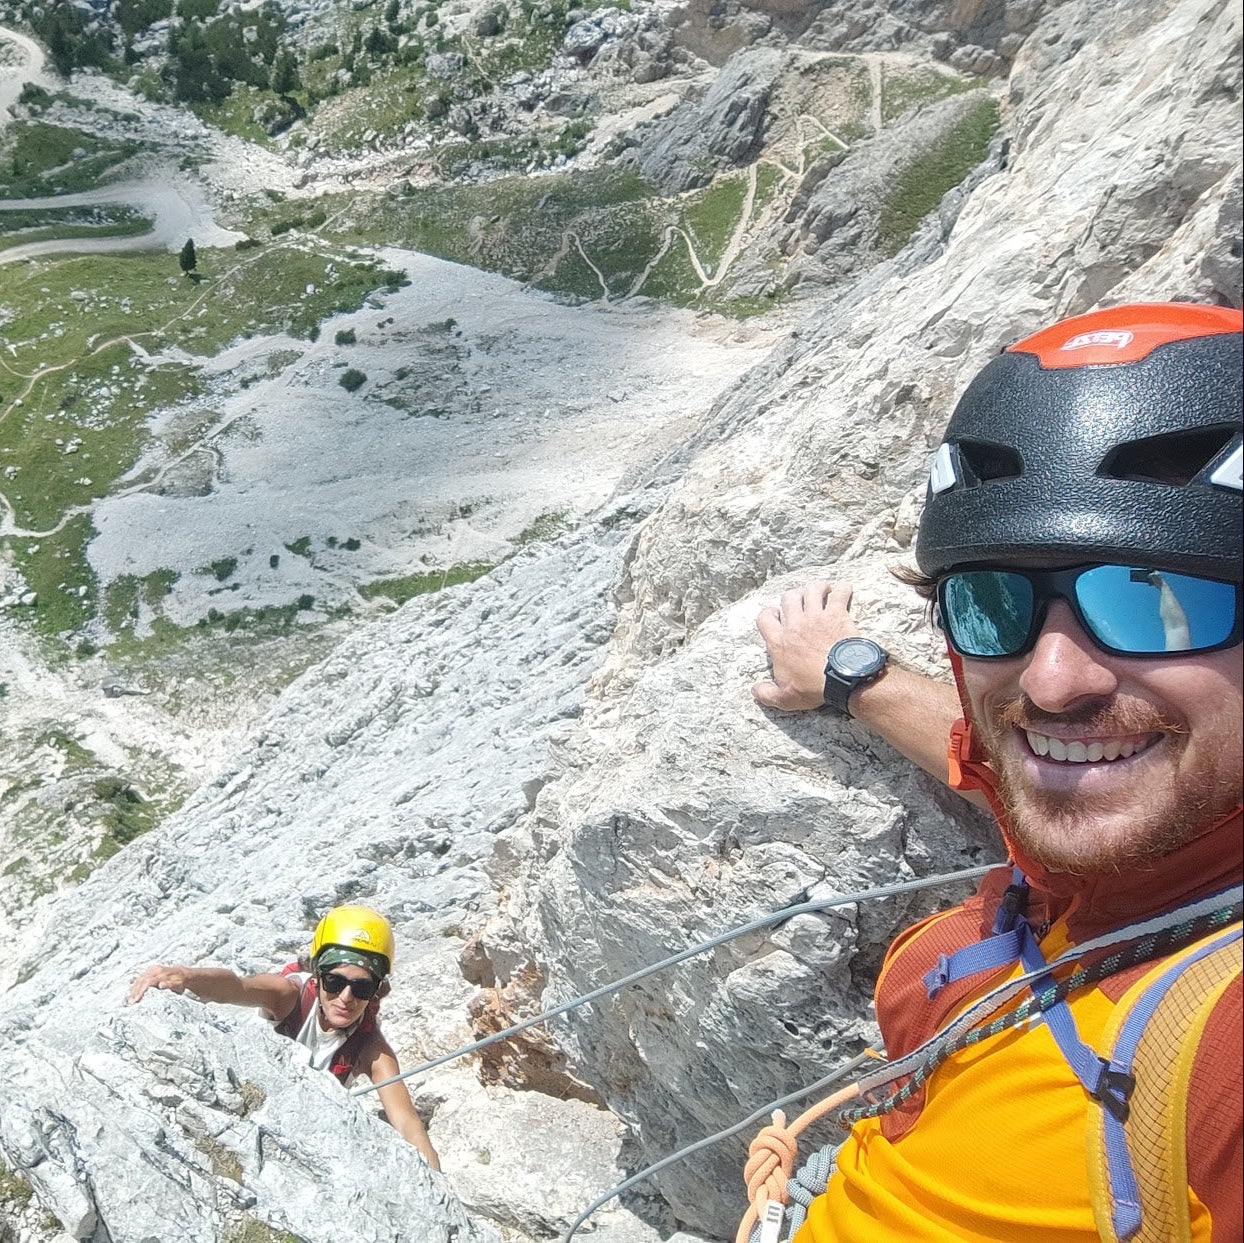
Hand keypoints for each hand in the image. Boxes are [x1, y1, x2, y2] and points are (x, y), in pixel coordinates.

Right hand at [128, 964, 189, 1003]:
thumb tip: (161, 985)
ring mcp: (151, 970)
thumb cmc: (180, 981)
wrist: (183, 974)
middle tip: (131, 1002)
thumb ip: (170, 984)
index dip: (140, 991)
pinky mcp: (149, 971)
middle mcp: (155, 969)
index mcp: (161, 972)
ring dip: (134, 990)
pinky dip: (136, 987)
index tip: (136, 999)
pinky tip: (133, 994)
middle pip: (141, 981)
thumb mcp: (178, 984)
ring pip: (139, 980)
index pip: (147, 981)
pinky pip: (140, 979)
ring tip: (131, 1000)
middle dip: (135, 992)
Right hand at [753, 581, 859, 711]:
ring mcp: (816, 616)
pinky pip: (840, 593)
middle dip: (792, 596)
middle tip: (799, 600)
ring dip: (816, 587)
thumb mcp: (785, 698)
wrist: (842, 678)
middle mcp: (795, 624)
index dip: (768, 613)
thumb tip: (755, 690)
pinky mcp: (837, 614)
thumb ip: (767, 694)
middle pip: (788, 598)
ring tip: (822, 589)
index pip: (764, 618)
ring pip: (811, 590)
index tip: (774, 613)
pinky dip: (843, 589)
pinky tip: (845, 590)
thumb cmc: (813, 687)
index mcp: (779, 642)